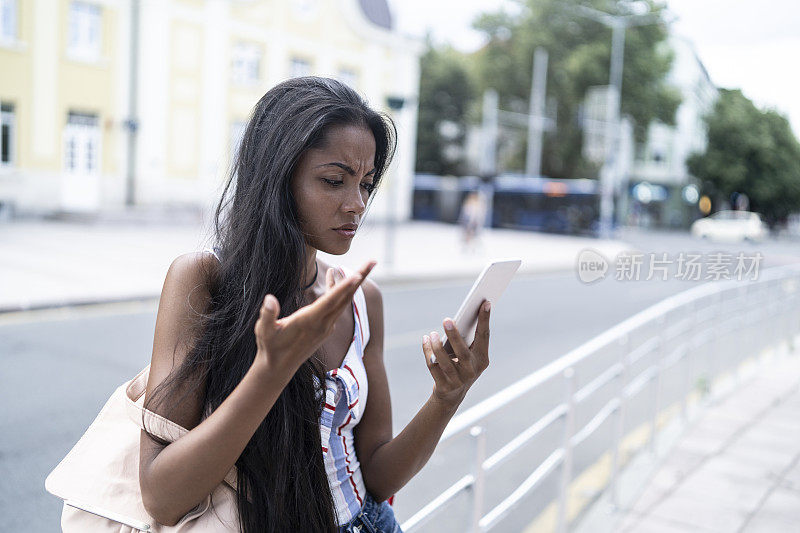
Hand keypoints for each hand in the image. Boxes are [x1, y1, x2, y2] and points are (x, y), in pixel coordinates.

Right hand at [253, 261, 375, 374]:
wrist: (279, 368)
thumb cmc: (270, 347)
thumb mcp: (264, 330)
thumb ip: (267, 314)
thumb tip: (269, 299)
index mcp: (309, 321)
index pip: (330, 301)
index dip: (343, 287)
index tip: (357, 275)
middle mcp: (323, 323)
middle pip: (346, 297)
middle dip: (360, 278)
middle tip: (373, 261)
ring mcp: (326, 326)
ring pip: (343, 301)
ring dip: (352, 283)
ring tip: (359, 266)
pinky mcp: (325, 328)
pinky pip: (337, 306)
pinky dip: (340, 291)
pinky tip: (334, 278)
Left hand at [422, 300, 490, 407]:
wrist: (452, 395)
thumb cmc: (461, 367)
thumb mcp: (468, 355)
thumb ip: (466, 340)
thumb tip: (455, 319)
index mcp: (482, 360)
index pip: (484, 337)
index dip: (485, 320)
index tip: (485, 303)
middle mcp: (472, 371)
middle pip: (463, 353)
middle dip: (454, 336)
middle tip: (447, 320)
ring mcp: (458, 381)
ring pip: (445, 362)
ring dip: (436, 346)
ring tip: (431, 334)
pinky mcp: (444, 386)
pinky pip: (433, 367)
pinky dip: (427, 352)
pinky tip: (425, 340)